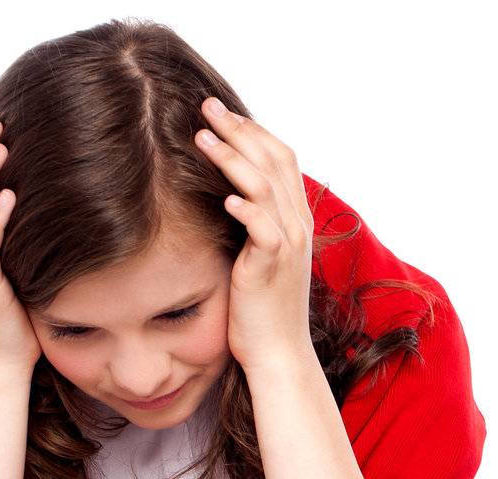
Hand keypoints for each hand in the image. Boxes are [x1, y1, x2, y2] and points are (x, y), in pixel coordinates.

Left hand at [194, 97, 316, 372]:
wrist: (278, 353)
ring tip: (200, 137)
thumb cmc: (262, 310)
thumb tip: (224, 198)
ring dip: (232, 158)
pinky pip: (263, 228)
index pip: (282, 158)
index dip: (254, 130)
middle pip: (274, 160)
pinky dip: (245, 208)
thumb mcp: (260, 258)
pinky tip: (222, 195)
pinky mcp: (271, 266)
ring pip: (265, 186)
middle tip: (206, 107)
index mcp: (296, 219)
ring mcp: (288, 245)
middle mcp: (297, 225)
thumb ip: (252, 225)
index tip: (223, 113)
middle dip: (240, 129)